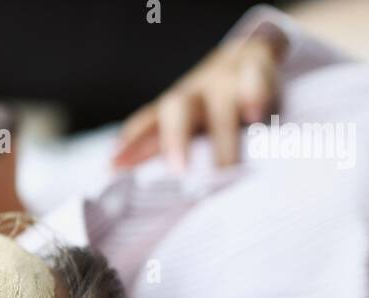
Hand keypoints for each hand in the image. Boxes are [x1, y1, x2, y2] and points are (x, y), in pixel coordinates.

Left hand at [113, 33, 285, 171]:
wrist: (251, 54)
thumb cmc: (210, 103)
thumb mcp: (185, 123)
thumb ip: (156, 147)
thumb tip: (116, 173)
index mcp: (173, 109)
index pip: (146, 125)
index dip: (130, 145)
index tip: (112, 166)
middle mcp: (195, 93)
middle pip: (178, 110)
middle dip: (175, 139)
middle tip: (179, 171)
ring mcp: (225, 80)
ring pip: (220, 106)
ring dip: (223, 136)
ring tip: (226, 168)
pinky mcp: (255, 68)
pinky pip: (254, 78)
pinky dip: (254, 94)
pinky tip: (255, 115)